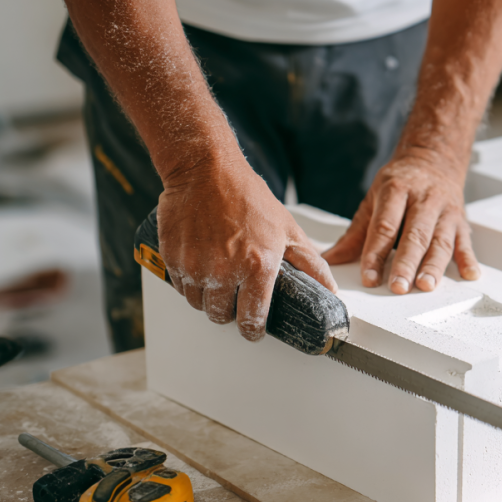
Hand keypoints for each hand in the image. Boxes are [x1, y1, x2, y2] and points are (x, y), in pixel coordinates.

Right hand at [157, 154, 336, 340]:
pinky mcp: (173, 258)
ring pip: (199, 304)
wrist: (206, 171)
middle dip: (230, 312)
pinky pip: (180, 286)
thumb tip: (328, 288)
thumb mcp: (288, 229)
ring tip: (218, 280)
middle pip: (222, 315)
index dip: (253, 330)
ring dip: (209, 298)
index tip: (253, 330)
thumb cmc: (247, 196)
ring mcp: (196, 267)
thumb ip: (310, 264)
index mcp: (258, 267)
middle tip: (235, 297)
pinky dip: (190, 283)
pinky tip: (201, 268)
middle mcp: (224, 271)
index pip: (252, 319)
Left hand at [323, 153, 478, 292]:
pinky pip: (465, 242)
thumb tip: (331, 258)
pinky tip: (469, 274)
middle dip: (406, 263)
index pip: (385, 226)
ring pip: (440, 241)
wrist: (433, 159)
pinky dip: (468, 259)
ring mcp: (445, 211)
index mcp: (396, 190)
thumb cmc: (401, 182)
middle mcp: (423, 199)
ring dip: (434, 266)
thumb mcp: (373, 199)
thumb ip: (355, 233)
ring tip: (426, 285)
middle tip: (398, 287)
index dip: (376, 254)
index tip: (369, 277)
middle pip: (414, 235)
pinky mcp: (461, 221)